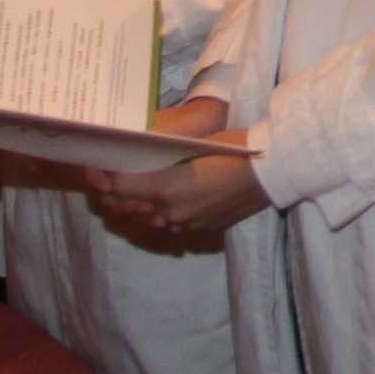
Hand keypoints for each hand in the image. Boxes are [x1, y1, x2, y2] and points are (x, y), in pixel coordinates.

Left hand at [84, 99, 271, 237]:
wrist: (274, 169)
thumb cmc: (233, 149)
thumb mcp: (191, 146)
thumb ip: (155, 157)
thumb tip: (127, 165)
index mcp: (166, 187)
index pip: (120, 187)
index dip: (107, 178)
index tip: (100, 168)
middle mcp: (172, 211)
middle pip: (132, 206)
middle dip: (122, 194)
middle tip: (117, 177)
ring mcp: (188, 222)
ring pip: (152, 217)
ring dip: (145, 206)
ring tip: (146, 189)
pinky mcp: (203, 228)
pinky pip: (175, 223)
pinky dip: (169, 212)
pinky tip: (176, 199)